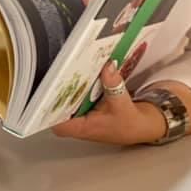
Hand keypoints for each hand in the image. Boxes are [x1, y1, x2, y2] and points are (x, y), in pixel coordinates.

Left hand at [52, 61, 166, 145]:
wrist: (143, 126)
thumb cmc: (132, 126)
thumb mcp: (123, 105)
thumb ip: (114, 86)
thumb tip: (107, 68)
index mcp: (83, 127)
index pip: (56, 121)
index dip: (48, 107)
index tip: (47, 90)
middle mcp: (79, 120)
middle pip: (58, 104)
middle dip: (57, 87)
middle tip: (57, 70)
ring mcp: (82, 110)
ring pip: (68, 95)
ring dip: (68, 80)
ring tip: (66, 63)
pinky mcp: (88, 101)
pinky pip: (79, 89)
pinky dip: (81, 79)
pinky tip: (81, 66)